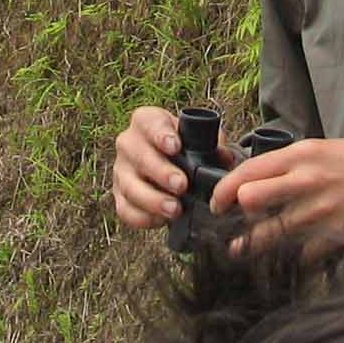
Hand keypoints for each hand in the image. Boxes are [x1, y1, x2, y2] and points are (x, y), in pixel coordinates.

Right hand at [109, 106, 231, 230]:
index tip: (176, 147)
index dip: (161, 134)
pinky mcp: (119, 196)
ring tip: (175, 209)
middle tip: (181, 185)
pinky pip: (125, 210)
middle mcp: (128, 143)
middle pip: (139, 156)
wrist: (173, 166)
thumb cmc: (186, 148)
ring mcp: (121, 171)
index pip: (149, 123)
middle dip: (161, 172)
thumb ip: (213, 144)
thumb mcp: (200, 138)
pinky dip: (143, 217)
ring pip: (130, 186)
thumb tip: (224, 157)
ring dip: (152, 200)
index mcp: (146, 121)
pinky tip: (161, 220)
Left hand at [207, 137, 343, 250]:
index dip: (223, 190)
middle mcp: (306, 180)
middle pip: (250, 199)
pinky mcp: (335, 233)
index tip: (217, 203)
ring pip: (270, 233)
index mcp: (299, 155)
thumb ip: (287, 165)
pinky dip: (292, 258)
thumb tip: (252, 183)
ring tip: (241, 250)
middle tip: (232, 225)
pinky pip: (301, 254)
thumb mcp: (318, 150)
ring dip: (252, 245)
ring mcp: (320, 209)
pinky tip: (286, 258)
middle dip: (235, 215)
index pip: (247, 171)